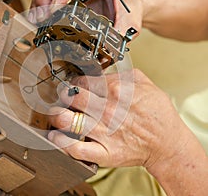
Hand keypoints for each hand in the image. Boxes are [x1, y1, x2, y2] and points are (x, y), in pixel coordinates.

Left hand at [47, 69, 192, 168]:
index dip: (74, 82)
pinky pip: (75, 149)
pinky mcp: (104, 153)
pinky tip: (56, 136)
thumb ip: (121, 73)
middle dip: (62, 95)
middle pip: (70, 97)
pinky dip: (61, 142)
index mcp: (115, 90)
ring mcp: (104, 132)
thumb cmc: (156, 113)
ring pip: (67, 120)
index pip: (82, 81)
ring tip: (56, 114)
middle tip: (62, 97)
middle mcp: (106, 110)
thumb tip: (102, 70)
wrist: (167, 143)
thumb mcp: (144, 83)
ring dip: (56, 115)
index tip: (73, 85)